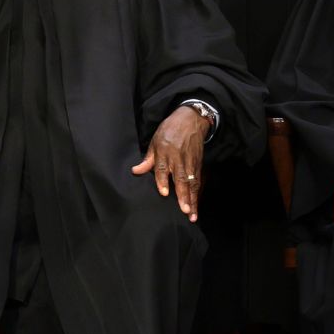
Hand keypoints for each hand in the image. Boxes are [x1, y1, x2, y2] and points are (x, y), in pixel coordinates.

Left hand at [132, 106, 209, 221]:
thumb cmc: (170, 130)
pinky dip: (197, 194)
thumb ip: (148, 159)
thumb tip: (135, 171)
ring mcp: (190, 162)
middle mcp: (178, 158)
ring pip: (192, 183)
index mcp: (164, 152)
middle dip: (183, 195)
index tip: (164, 193)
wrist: (191, 119)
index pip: (162, 168)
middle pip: (181, 178)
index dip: (163, 181)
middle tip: (184, 210)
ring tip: (191, 214)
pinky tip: (196, 206)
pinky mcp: (198, 164)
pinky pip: (198, 181)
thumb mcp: (155, 141)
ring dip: (192, 199)